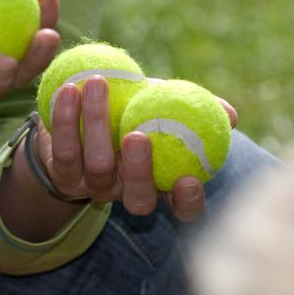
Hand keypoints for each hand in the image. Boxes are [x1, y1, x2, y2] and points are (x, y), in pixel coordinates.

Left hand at [34, 77, 237, 221]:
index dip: (188, 203)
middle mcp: (129, 192)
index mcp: (162, 183)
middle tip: (138, 135)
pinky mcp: (63, 175)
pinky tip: (69, 89)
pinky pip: (64, 149)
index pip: (184, 210)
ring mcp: (95, 187)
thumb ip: (195, 108)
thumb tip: (230, 115)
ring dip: (96, 124)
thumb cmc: (134, 107)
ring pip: (97, 166)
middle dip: (139, 170)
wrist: (79, 111)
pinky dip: (65, 118)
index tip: (190, 179)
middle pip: (138, 198)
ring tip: (96, 83)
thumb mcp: (165, 103)